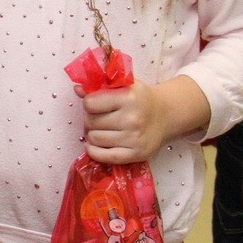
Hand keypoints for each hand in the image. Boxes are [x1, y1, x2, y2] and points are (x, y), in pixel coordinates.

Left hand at [77, 75, 207, 163]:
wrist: (165, 114)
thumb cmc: (140, 98)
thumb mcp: (123, 85)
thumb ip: (99, 86)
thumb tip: (77, 89)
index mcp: (128, 97)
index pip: (90, 103)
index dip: (89, 103)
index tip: (96, 103)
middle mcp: (132, 119)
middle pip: (90, 122)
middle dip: (90, 119)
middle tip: (99, 117)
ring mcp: (134, 138)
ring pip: (94, 139)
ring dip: (93, 134)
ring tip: (102, 129)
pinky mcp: (136, 154)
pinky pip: (104, 157)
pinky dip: (94, 151)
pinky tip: (96, 144)